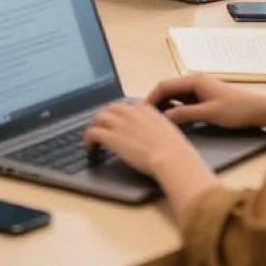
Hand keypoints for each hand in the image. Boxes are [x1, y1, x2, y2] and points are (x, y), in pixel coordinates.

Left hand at [83, 100, 199, 177]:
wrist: (173, 159)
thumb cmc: (177, 152)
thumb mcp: (169, 131)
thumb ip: (158, 127)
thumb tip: (155, 135)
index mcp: (146, 109)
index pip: (126, 107)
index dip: (119, 115)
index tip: (117, 123)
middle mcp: (131, 112)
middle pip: (110, 109)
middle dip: (104, 118)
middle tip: (102, 129)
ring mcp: (120, 123)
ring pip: (98, 118)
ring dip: (94, 127)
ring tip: (93, 139)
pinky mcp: (111, 136)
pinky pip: (92, 133)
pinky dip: (88, 139)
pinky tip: (90, 148)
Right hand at [145, 73, 265, 129]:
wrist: (260, 110)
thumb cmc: (237, 110)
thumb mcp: (209, 114)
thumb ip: (185, 114)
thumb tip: (163, 118)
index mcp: (193, 80)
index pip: (164, 86)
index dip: (151, 98)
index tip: (143, 112)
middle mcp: (194, 80)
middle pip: (167, 89)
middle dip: (156, 102)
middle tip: (146, 117)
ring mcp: (199, 88)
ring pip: (175, 95)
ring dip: (166, 106)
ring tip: (156, 120)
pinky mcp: (204, 96)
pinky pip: (184, 100)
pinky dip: (176, 108)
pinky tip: (173, 119)